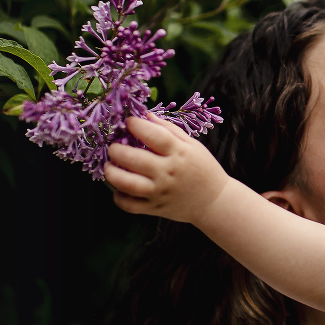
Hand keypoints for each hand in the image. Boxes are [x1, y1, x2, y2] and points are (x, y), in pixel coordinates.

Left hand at [104, 114, 229, 223]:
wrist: (214, 202)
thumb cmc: (203, 169)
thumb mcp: (193, 145)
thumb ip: (169, 130)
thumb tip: (145, 115)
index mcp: (179, 153)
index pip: (154, 135)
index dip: (136, 125)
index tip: (128, 122)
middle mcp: (168, 173)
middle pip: (134, 159)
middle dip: (116, 150)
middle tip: (114, 146)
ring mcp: (160, 192)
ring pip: (127, 184)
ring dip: (112, 173)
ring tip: (110, 166)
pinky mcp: (155, 208)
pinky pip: (129, 205)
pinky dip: (118, 196)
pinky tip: (120, 187)